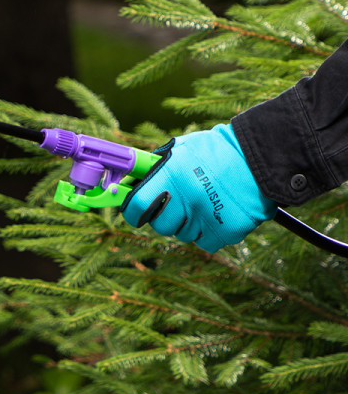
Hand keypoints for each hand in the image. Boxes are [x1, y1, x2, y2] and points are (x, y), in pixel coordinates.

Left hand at [122, 124, 275, 252]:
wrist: (263, 157)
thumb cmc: (218, 150)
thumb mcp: (182, 150)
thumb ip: (158, 169)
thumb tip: (130, 183)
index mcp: (172, 176)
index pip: (137, 206)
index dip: (133, 212)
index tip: (135, 212)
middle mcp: (188, 199)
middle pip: (161, 226)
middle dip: (165, 219)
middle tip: (176, 207)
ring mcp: (209, 217)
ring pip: (185, 235)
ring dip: (190, 224)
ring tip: (204, 204)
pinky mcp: (229, 230)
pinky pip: (207, 243)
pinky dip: (210, 234)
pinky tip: (217, 215)